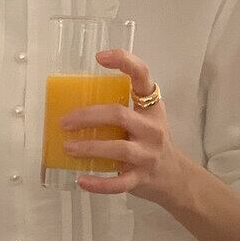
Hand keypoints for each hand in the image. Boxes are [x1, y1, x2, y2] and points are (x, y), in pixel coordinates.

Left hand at [62, 48, 184, 204]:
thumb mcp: (145, 119)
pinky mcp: (142, 178)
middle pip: (119, 115)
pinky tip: (82, 180)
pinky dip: (99, 183)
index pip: (143, 76)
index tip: (100, 57)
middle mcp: (152, 128)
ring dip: (90, 147)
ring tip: (67, 148)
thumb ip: (120, 110)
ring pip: (118, 148)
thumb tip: (73, 107)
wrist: (174, 177)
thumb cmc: (150, 143)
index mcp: (151, 107)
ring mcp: (149, 154)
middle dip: (89, 116)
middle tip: (65, 122)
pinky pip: (119, 182)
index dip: (124, 62)